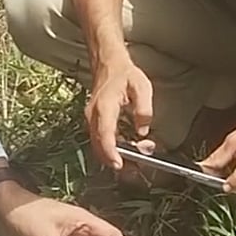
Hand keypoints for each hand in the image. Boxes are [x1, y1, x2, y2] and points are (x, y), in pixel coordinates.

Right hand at [86, 54, 153, 169]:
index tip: (120, 165)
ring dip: (113, 158)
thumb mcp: (141, 87)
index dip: (111, 152)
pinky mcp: (94, 123)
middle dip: (115, 161)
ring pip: (98, 147)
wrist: (108, 64)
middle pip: (99, 146)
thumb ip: (144, 109)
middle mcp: (93, 116)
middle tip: (135, 171)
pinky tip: (127, 153)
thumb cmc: (125, 75)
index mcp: (104, 107)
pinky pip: (100, 142)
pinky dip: (111, 151)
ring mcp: (91, 121)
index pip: (105, 134)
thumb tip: (143, 131)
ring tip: (134, 165)